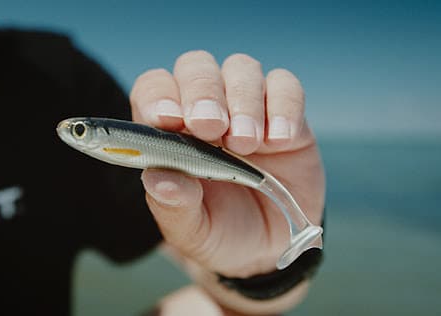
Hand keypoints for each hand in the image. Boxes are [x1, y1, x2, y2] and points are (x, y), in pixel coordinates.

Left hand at [130, 51, 324, 311]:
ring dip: (243, 101)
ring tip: (247, 143)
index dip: (158, 96)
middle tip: (212, 128)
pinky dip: (284, 107)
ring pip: (241, 69)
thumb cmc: (220, 231)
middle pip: (197, 68)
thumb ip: (174, 207)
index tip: (168, 120)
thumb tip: (158, 179)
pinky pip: (286, 86)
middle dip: (203, 92)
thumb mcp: (193, 231)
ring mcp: (247, 107)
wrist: (268, 246)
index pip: (154, 90)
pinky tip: (280, 140)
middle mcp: (206, 110)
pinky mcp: (285, 114)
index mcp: (171, 132)